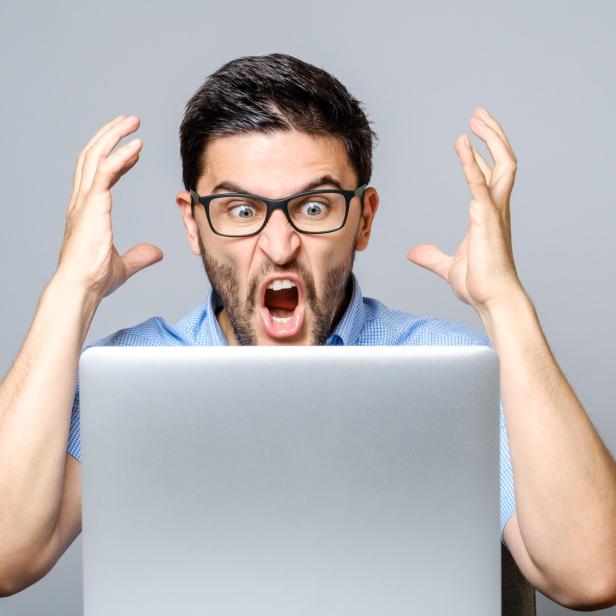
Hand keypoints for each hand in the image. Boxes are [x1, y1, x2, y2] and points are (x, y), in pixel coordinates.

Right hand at [56, 115, 162, 299]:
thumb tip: (156, 253)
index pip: (98, 175)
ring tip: (132, 121)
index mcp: (86, 211)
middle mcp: (81, 201)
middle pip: (91, 156)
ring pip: (95, 156)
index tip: (134, 150)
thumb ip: (140, 256)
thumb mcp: (124, 265)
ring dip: (113, 135)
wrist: (81, 287)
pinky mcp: (91, 204)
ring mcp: (84, 201)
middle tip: (129, 121)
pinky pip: (105, 171)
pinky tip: (136, 146)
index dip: (116, 159)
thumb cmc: (94, 279)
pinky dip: (120, 155)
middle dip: (109, 135)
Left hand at [407, 107, 522, 315]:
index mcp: (488, 215)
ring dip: (491, 138)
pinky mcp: (486, 218)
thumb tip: (413, 253)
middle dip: (493, 135)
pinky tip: (461, 143)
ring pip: (503, 164)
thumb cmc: (479, 284)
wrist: (492, 299)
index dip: (482, 154)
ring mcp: (495, 211)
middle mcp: (496, 208)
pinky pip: (480, 183)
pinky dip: (471, 162)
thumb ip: (431, 256)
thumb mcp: (448, 266)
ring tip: (477, 118)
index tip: (470, 136)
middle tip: (478, 115)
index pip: (489, 175)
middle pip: (503, 161)